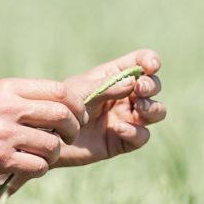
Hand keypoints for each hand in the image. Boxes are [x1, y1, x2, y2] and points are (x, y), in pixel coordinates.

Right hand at [0, 78, 84, 181]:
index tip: (78, 116)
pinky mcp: (1, 159)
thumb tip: (62, 102)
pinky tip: (31, 165)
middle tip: (69, 137)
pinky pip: (39, 165)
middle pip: (61, 114)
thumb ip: (23, 97)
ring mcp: (4, 134)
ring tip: (45, 154)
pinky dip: (41, 168)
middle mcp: (8, 108)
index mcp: (8, 89)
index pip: (58, 90)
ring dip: (55, 152)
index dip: (76, 105)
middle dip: (73, 128)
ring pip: (53, 144)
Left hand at [58, 50, 165, 168]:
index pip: (140, 63)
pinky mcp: (123, 141)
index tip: (150, 66)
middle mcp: (124, 96)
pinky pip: (142, 136)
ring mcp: (126, 118)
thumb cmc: (60, 106)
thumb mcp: (81, 90)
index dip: (150, 61)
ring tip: (138, 108)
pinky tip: (118, 128)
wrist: (47, 136)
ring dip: (152, 108)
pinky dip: (135, 131)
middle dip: (151, 86)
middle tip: (139, 89)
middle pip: (153, 86)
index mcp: (114, 76)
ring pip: (156, 111)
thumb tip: (134, 83)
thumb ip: (107, 86)